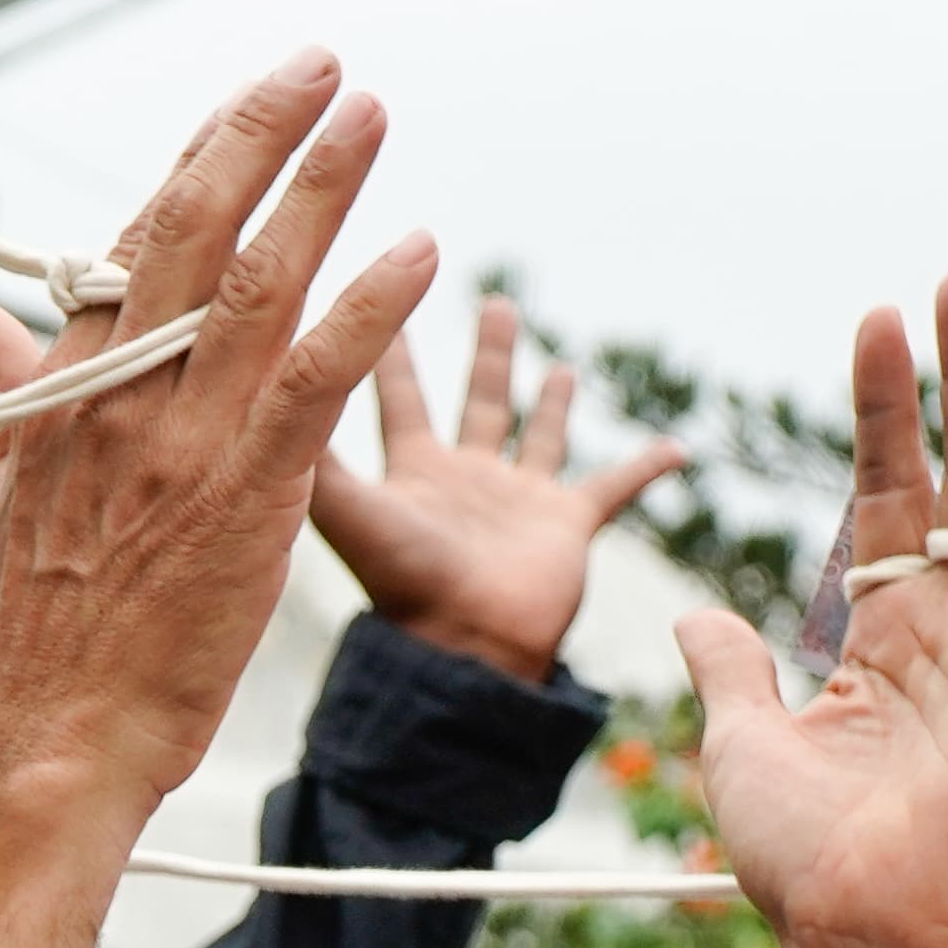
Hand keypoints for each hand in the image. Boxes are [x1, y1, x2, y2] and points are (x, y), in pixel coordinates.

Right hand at [0, 52, 435, 947]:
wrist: (53, 739)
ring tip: (370, 115)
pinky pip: (314, 380)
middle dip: (258, 136)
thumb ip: (3, 391)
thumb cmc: (34, 633)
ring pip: (255, 285)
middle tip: (319, 65)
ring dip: (321, 189)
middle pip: (191, 233)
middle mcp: (119, 399)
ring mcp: (182, 443)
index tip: (244, 110)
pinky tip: (415, 252)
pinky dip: (366, 308)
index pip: (132, 247)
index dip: (196, 166)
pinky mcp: (246, 498)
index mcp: (62, 392)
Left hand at [310, 294, 680, 682]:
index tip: (385, 298)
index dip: (390, 348)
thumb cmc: (401, 583)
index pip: (395, 394)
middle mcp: (464, 481)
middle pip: (476, 401)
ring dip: (551, 401)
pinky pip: (615, 489)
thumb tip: (270, 377)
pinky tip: (677, 449)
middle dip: (483, 353)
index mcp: (411, 471)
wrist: (462, 649)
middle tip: (494, 299)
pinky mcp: (566, 528)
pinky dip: (645, 468)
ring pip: (538, 436)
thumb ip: (313, 447)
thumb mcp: (346, 506)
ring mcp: (517, 504)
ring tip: (558, 364)